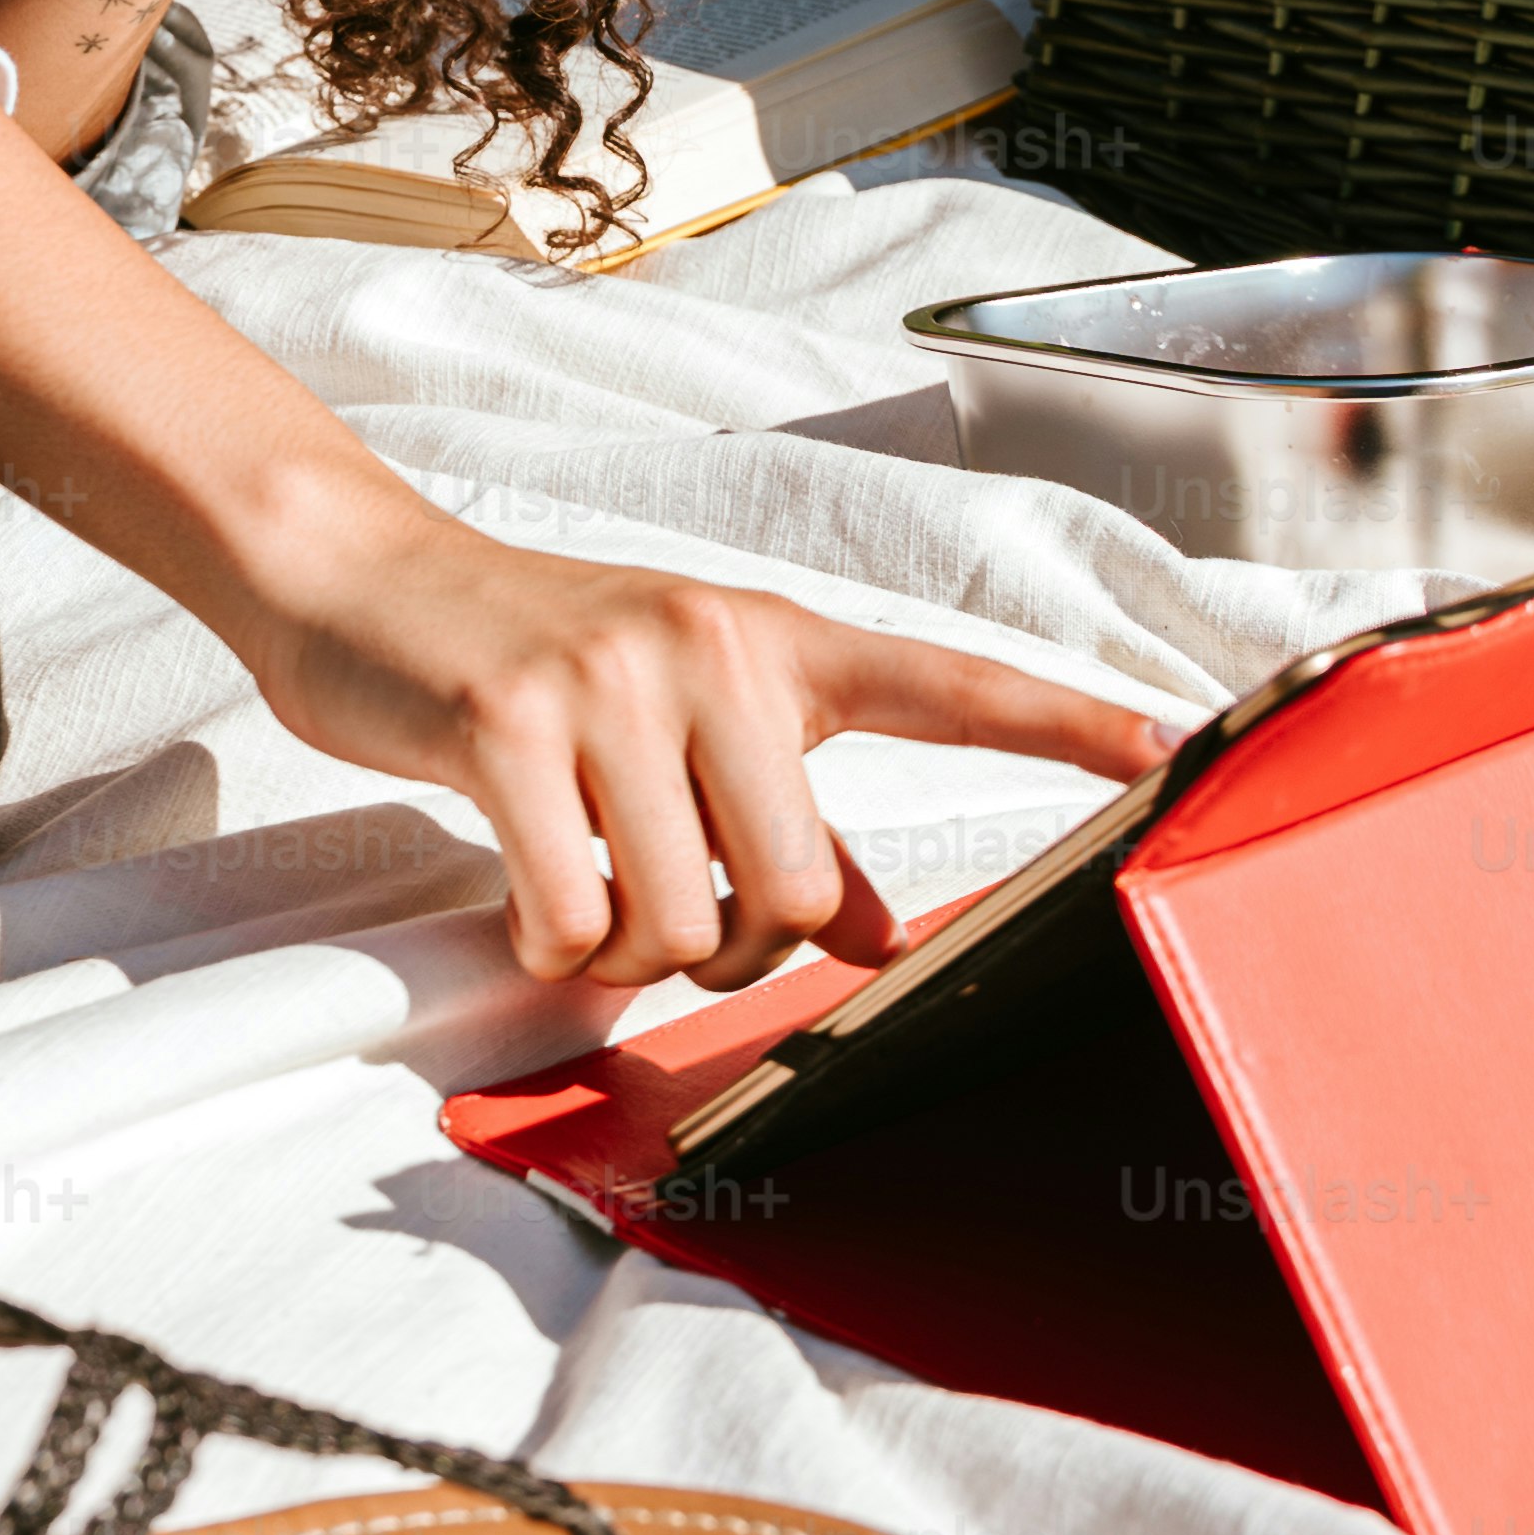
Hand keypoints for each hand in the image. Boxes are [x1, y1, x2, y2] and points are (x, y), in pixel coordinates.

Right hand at [235, 478, 1170, 993]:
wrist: (365, 582)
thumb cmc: (534, 663)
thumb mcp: (677, 721)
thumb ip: (785, 819)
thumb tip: (877, 930)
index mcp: (772, 641)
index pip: (941, 682)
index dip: (1061, 723)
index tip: (1168, 748)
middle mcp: (710, 646)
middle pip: (790, 891)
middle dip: (726, 947)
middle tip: (664, 914)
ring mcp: (611, 680)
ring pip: (680, 921)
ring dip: (624, 952)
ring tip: (579, 890)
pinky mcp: (510, 724)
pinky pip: (571, 913)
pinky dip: (547, 942)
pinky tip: (522, 893)